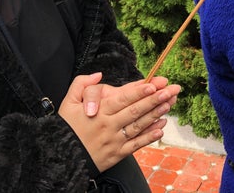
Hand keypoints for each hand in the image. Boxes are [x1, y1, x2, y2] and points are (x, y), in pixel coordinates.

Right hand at [58, 74, 180, 171]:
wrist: (62, 158)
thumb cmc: (67, 127)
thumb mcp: (68, 102)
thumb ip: (82, 85)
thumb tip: (98, 75)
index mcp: (99, 111)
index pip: (122, 99)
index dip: (139, 92)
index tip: (153, 84)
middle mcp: (109, 125)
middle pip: (135, 110)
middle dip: (155, 99)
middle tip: (171, 90)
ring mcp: (115, 140)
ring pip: (139, 126)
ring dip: (156, 115)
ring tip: (169, 104)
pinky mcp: (118, 153)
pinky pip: (137, 144)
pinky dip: (150, 136)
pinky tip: (161, 127)